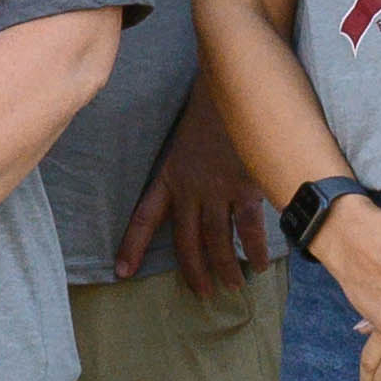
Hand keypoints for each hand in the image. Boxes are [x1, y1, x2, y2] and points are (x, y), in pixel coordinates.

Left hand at [118, 95, 272, 296]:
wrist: (234, 86)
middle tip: (202, 294)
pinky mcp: (244, 186)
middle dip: (193, 271)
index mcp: (169, 176)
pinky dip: (255, 249)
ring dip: (225, 268)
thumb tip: (198, 192)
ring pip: (217, 241)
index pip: (144, 217)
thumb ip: (188, 170)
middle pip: (186, 241)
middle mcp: (189, 188)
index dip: (132, 246)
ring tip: (231, 287)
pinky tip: (259, 265)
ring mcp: (217, 189)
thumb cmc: (212, 111)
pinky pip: (249, 228)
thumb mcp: (186, 143)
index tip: (121, 272)